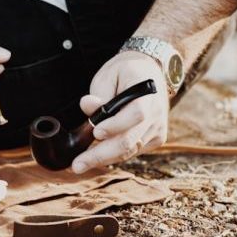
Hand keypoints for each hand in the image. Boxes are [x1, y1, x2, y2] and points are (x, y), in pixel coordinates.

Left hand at [71, 50, 168, 173]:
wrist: (149, 72)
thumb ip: (99, 93)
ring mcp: (157, 129)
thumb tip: (87, 106)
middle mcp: (157, 114)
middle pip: (131, 140)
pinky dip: (113, 156)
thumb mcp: (109, 75)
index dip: (116, 125)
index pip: (137, 114)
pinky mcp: (155, 139)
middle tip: (78, 164)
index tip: (96, 132)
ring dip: (104, 159)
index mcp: (148, 94)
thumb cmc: (125, 73)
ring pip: (129, 151)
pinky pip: (132, 152)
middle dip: (101, 154)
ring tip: (80, 164)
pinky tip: (95, 157)